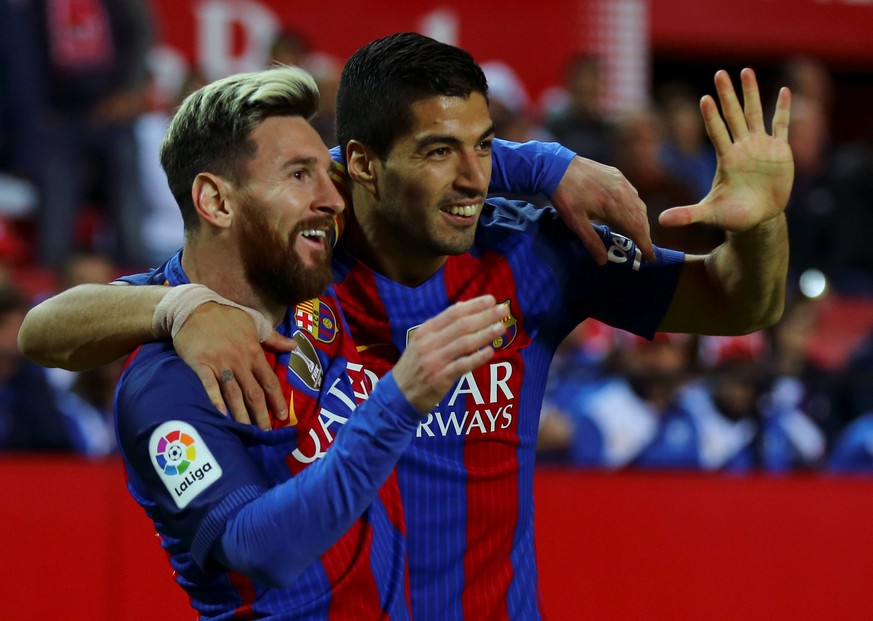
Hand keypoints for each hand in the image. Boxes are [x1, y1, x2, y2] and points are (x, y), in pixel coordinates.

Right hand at [173, 302, 296, 429]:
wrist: (194, 308)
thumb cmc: (227, 316)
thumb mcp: (254, 322)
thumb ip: (274, 338)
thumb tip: (295, 345)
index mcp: (254, 351)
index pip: (269, 380)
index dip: (277, 400)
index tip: (283, 416)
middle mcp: (240, 360)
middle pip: (254, 393)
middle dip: (261, 414)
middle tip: (265, 433)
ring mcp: (220, 363)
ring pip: (234, 393)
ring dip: (241, 414)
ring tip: (247, 431)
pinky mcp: (201, 365)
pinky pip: (210, 386)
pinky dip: (216, 401)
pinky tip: (222, 415)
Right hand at [391, 296, 506, 412]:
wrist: (397, 396)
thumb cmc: (414, 366)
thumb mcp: (421, 342)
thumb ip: (442, 325)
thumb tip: (462, 306)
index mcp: (425, 331)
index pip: (452, 313)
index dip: (473, 305)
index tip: (491, 299)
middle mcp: (428, 343)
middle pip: (461, 325)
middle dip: (484, 316)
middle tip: (503, 310)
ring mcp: (434, 361)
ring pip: (464, 343)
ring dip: (485, 334)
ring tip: (501, 328)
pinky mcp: (439, 379)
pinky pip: (462, 366)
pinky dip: (477, 358)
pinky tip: (490, 352)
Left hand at [550, 156, 654, 264]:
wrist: (557, 166)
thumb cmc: (565, 195)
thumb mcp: (575, 222)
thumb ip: (591, 241)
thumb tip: (603, 261)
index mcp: (614, 205)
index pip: (637, 229)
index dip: (645, 244)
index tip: (650, 257)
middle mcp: (623, 192)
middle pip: (641, 218)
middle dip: (645, 235)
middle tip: (645, 249)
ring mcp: (621, 182)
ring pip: (639, 205)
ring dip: (641, 221)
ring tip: (639, 235)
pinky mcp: (617, 175)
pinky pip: (633, 194)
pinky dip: (635, 207)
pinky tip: (630, 214)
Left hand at [659, 68, 792, 233]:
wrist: (758, 219)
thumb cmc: (732, 216)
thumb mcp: (709, 215)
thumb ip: (687, 215)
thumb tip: (659, 222)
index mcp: (726, 159)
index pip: (716, 133)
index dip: (711, 117)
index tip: (704, 99)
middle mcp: (742, 147)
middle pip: (734, 116)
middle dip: (727, 95)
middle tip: (720, 73)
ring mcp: (760, 147)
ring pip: (755, 114)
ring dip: (751, 93)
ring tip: (745, 71)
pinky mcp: (779, 151)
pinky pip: (781, 125)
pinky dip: (783, 109)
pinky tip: (784, 90)